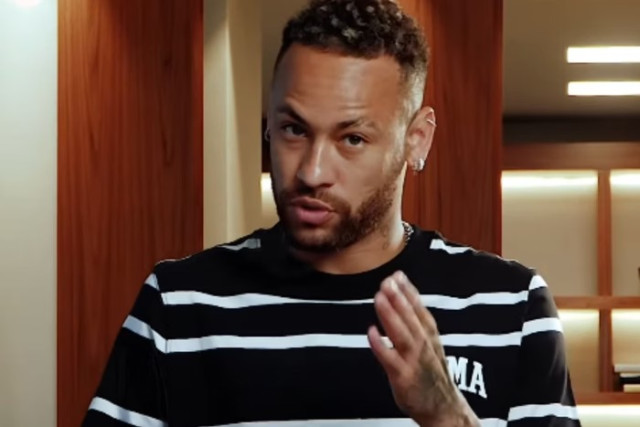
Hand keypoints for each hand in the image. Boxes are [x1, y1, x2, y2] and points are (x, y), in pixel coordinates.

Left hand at [367, 271, 478, 426]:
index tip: (397, 274)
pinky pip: (390, 359)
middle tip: (387, 280)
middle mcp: (423, 345)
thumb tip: (400, 296)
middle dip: (399, 298)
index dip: (409, 292)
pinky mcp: (403, 377)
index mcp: (430, 336)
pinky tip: (371, 332)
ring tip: (379, 297)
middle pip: (411, 318)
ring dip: (391, 315)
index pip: (419, 309)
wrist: (443, 408)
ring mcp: (414, 361)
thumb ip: (415, 322)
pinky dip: (381, 345)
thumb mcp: (430, 344)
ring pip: (402, 334)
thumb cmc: (431, 373)